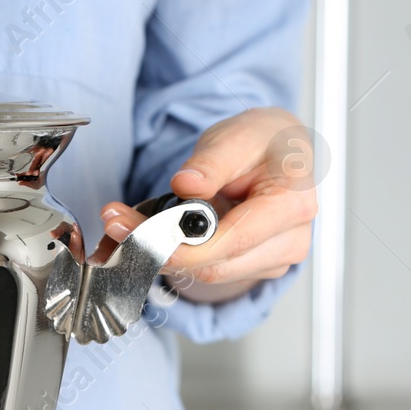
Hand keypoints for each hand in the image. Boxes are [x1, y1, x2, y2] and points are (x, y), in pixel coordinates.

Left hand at [100, 107, 316, 302]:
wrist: (279, 150)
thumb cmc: (264, 142)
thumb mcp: (236, 136)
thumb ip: (212, 162)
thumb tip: (187, 184)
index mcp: (293, 204)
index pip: (235, 241)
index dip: (187, 249)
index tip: (145, 239)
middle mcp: (290, 240)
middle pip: (218, 266)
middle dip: (162, 249)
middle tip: (117, 222)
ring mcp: (274, 258)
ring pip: (209, 273)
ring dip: (163, 253)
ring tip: (126, 222)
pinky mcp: (255, 265)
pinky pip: (210, 270)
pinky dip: (177, 255)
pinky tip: (152, 232)